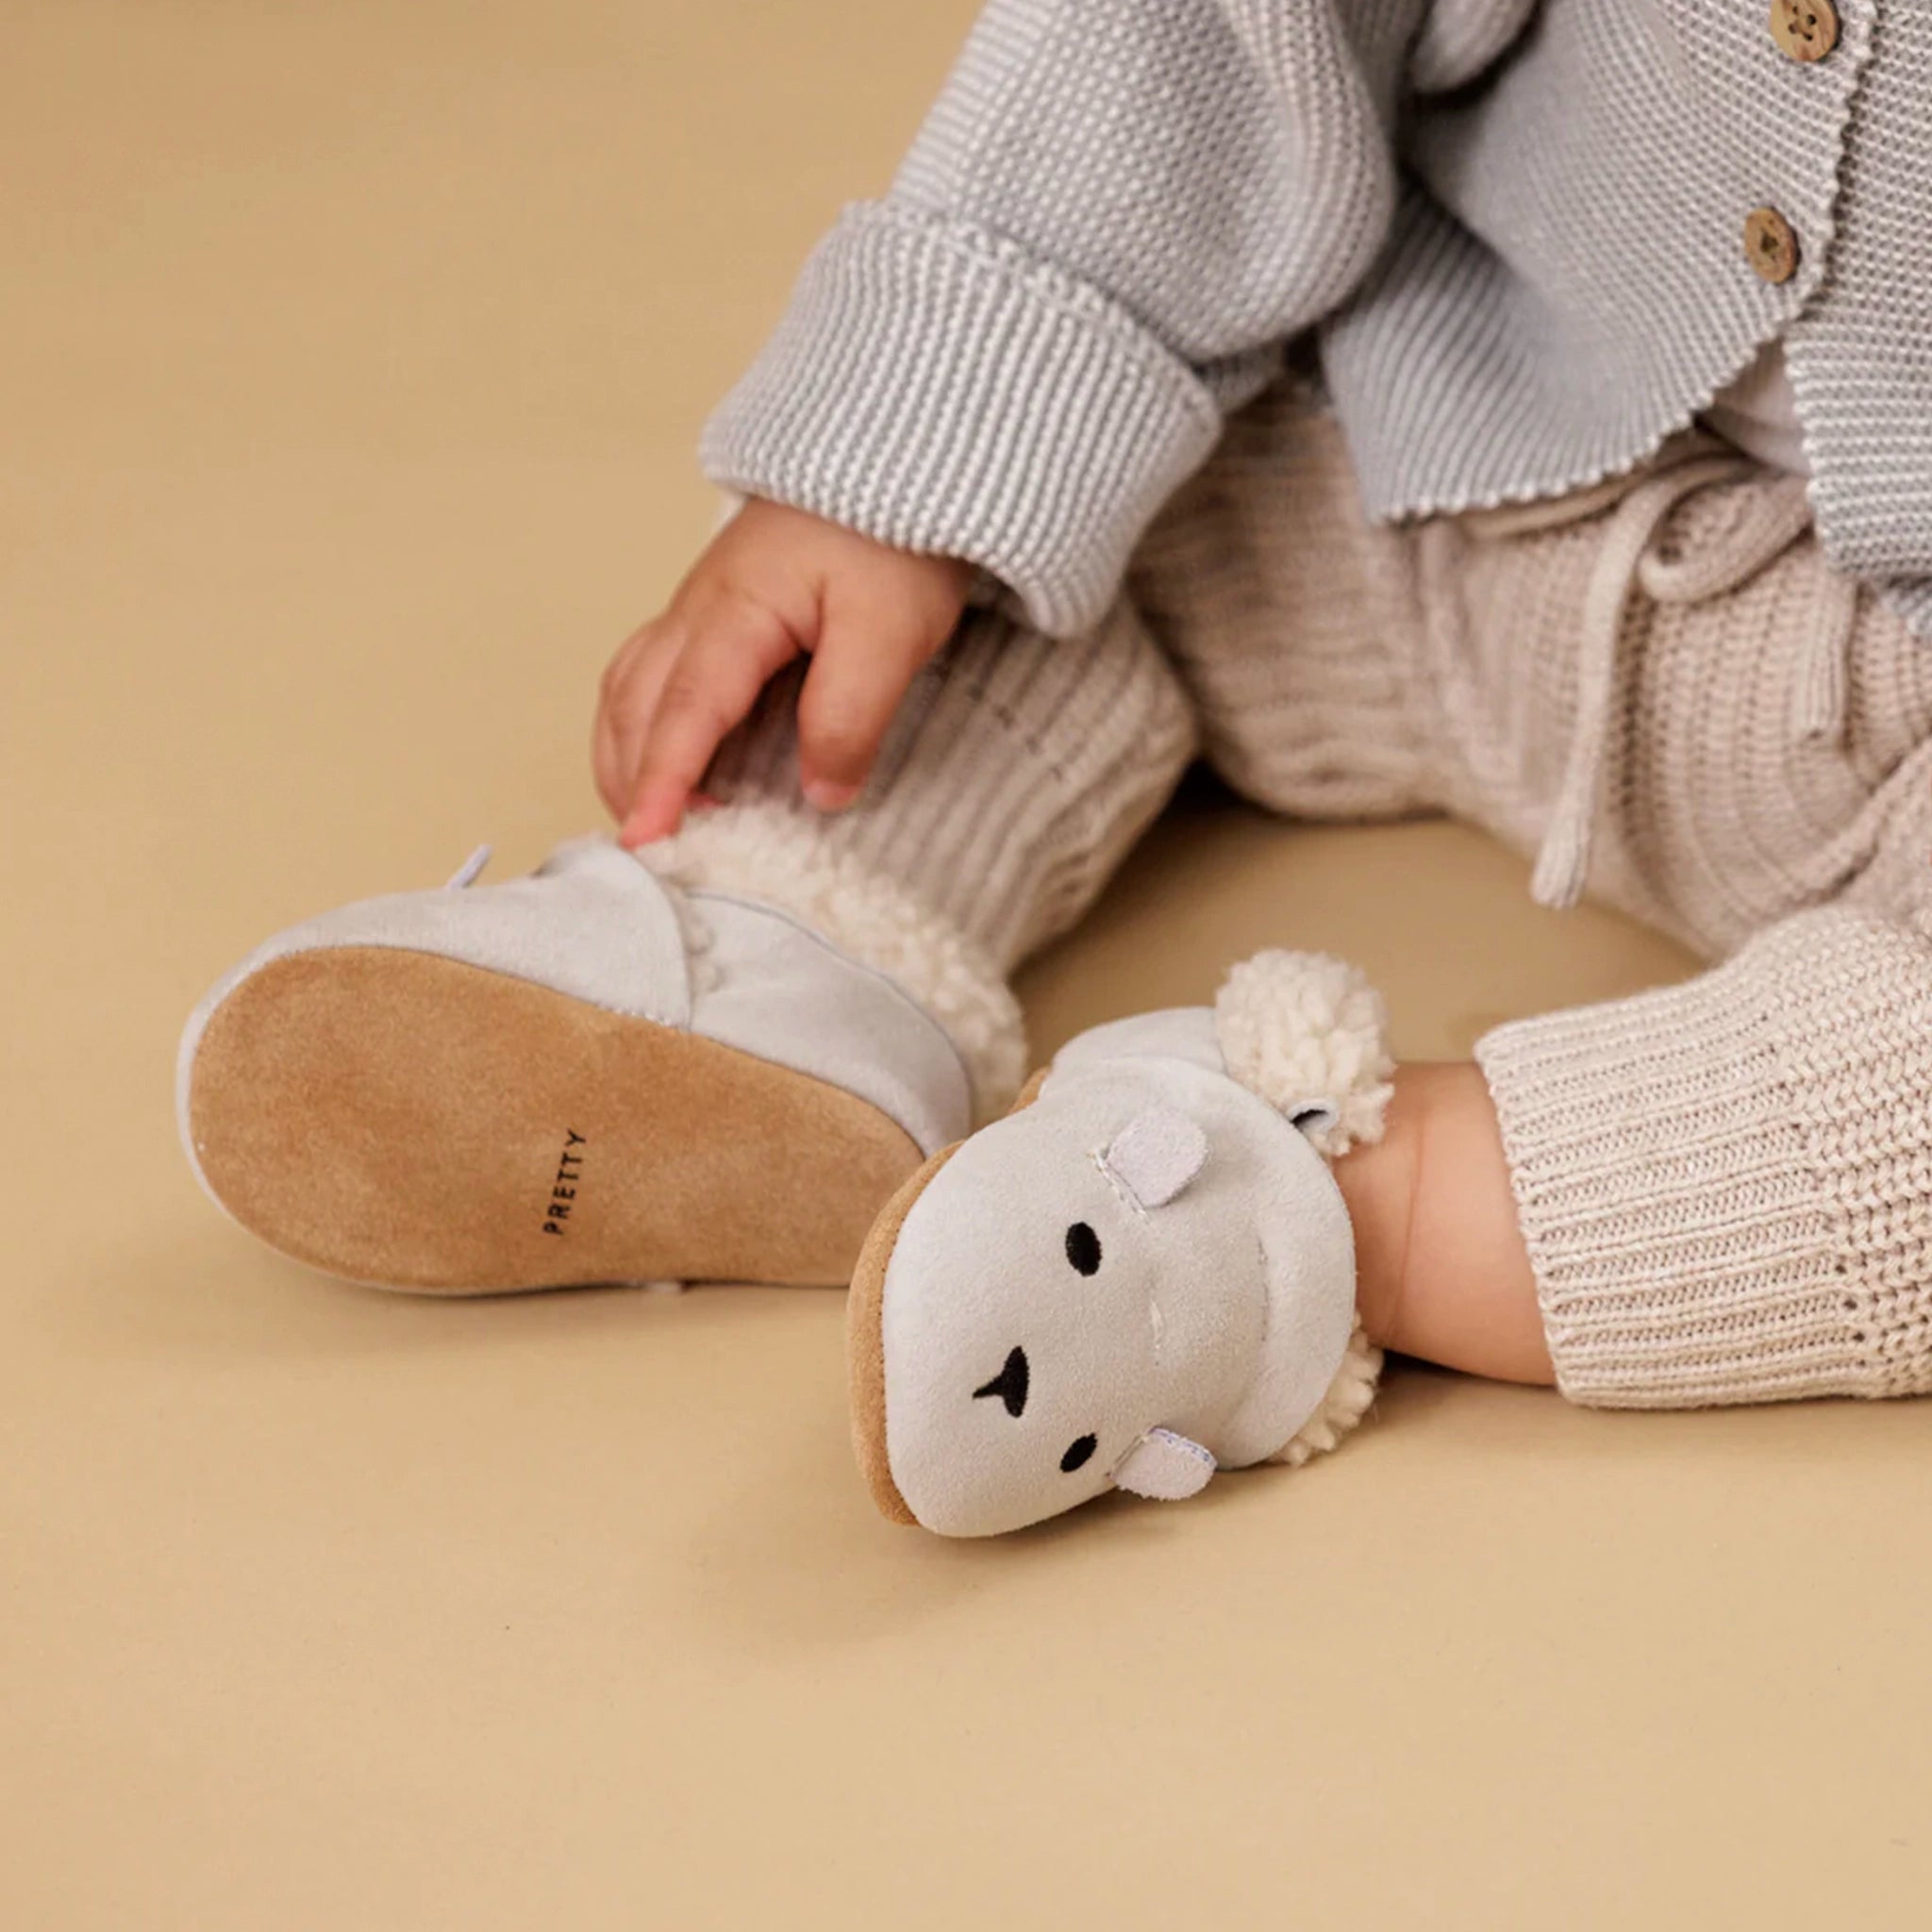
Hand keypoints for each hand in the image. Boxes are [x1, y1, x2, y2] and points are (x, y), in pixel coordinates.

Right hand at [595, 499, 974, 846]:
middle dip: (629, 781)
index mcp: (734, 614)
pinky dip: (643, 726)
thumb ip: (851, 713)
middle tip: (650, 852)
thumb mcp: (892, 629)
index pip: (684, 712)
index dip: (663, 782)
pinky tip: (671, 759)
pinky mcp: (717, 613)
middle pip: (633, 706)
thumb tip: (820, 793)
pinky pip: (651, 674)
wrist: (901, 457)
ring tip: (649, 817)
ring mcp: (700, 609)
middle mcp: (698, 612)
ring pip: (629, 689)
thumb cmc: (896, 535)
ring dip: (626, 756)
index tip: (647, 841)